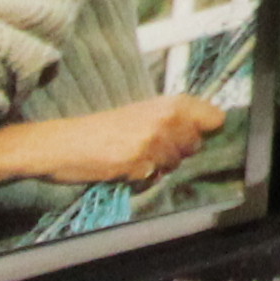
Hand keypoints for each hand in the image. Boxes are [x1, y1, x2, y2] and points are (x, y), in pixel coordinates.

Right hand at [0, 98, 226, 190]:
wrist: (64, 143)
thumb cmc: (102, 128)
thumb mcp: (141, 112)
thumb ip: (173, 118)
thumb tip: (203, 131)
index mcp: (170, 102)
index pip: (214, 118)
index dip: (206, 130)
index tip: (193, 135)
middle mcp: (166, 119)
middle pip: (195, 145)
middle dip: (178, 152)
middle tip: (150, 148)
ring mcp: (153, 142)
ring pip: (175, 164)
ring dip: (159, 166)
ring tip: (134, 156)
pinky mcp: (138, 163)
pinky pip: (154, 177)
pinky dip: (142, 177)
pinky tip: (125, 167)